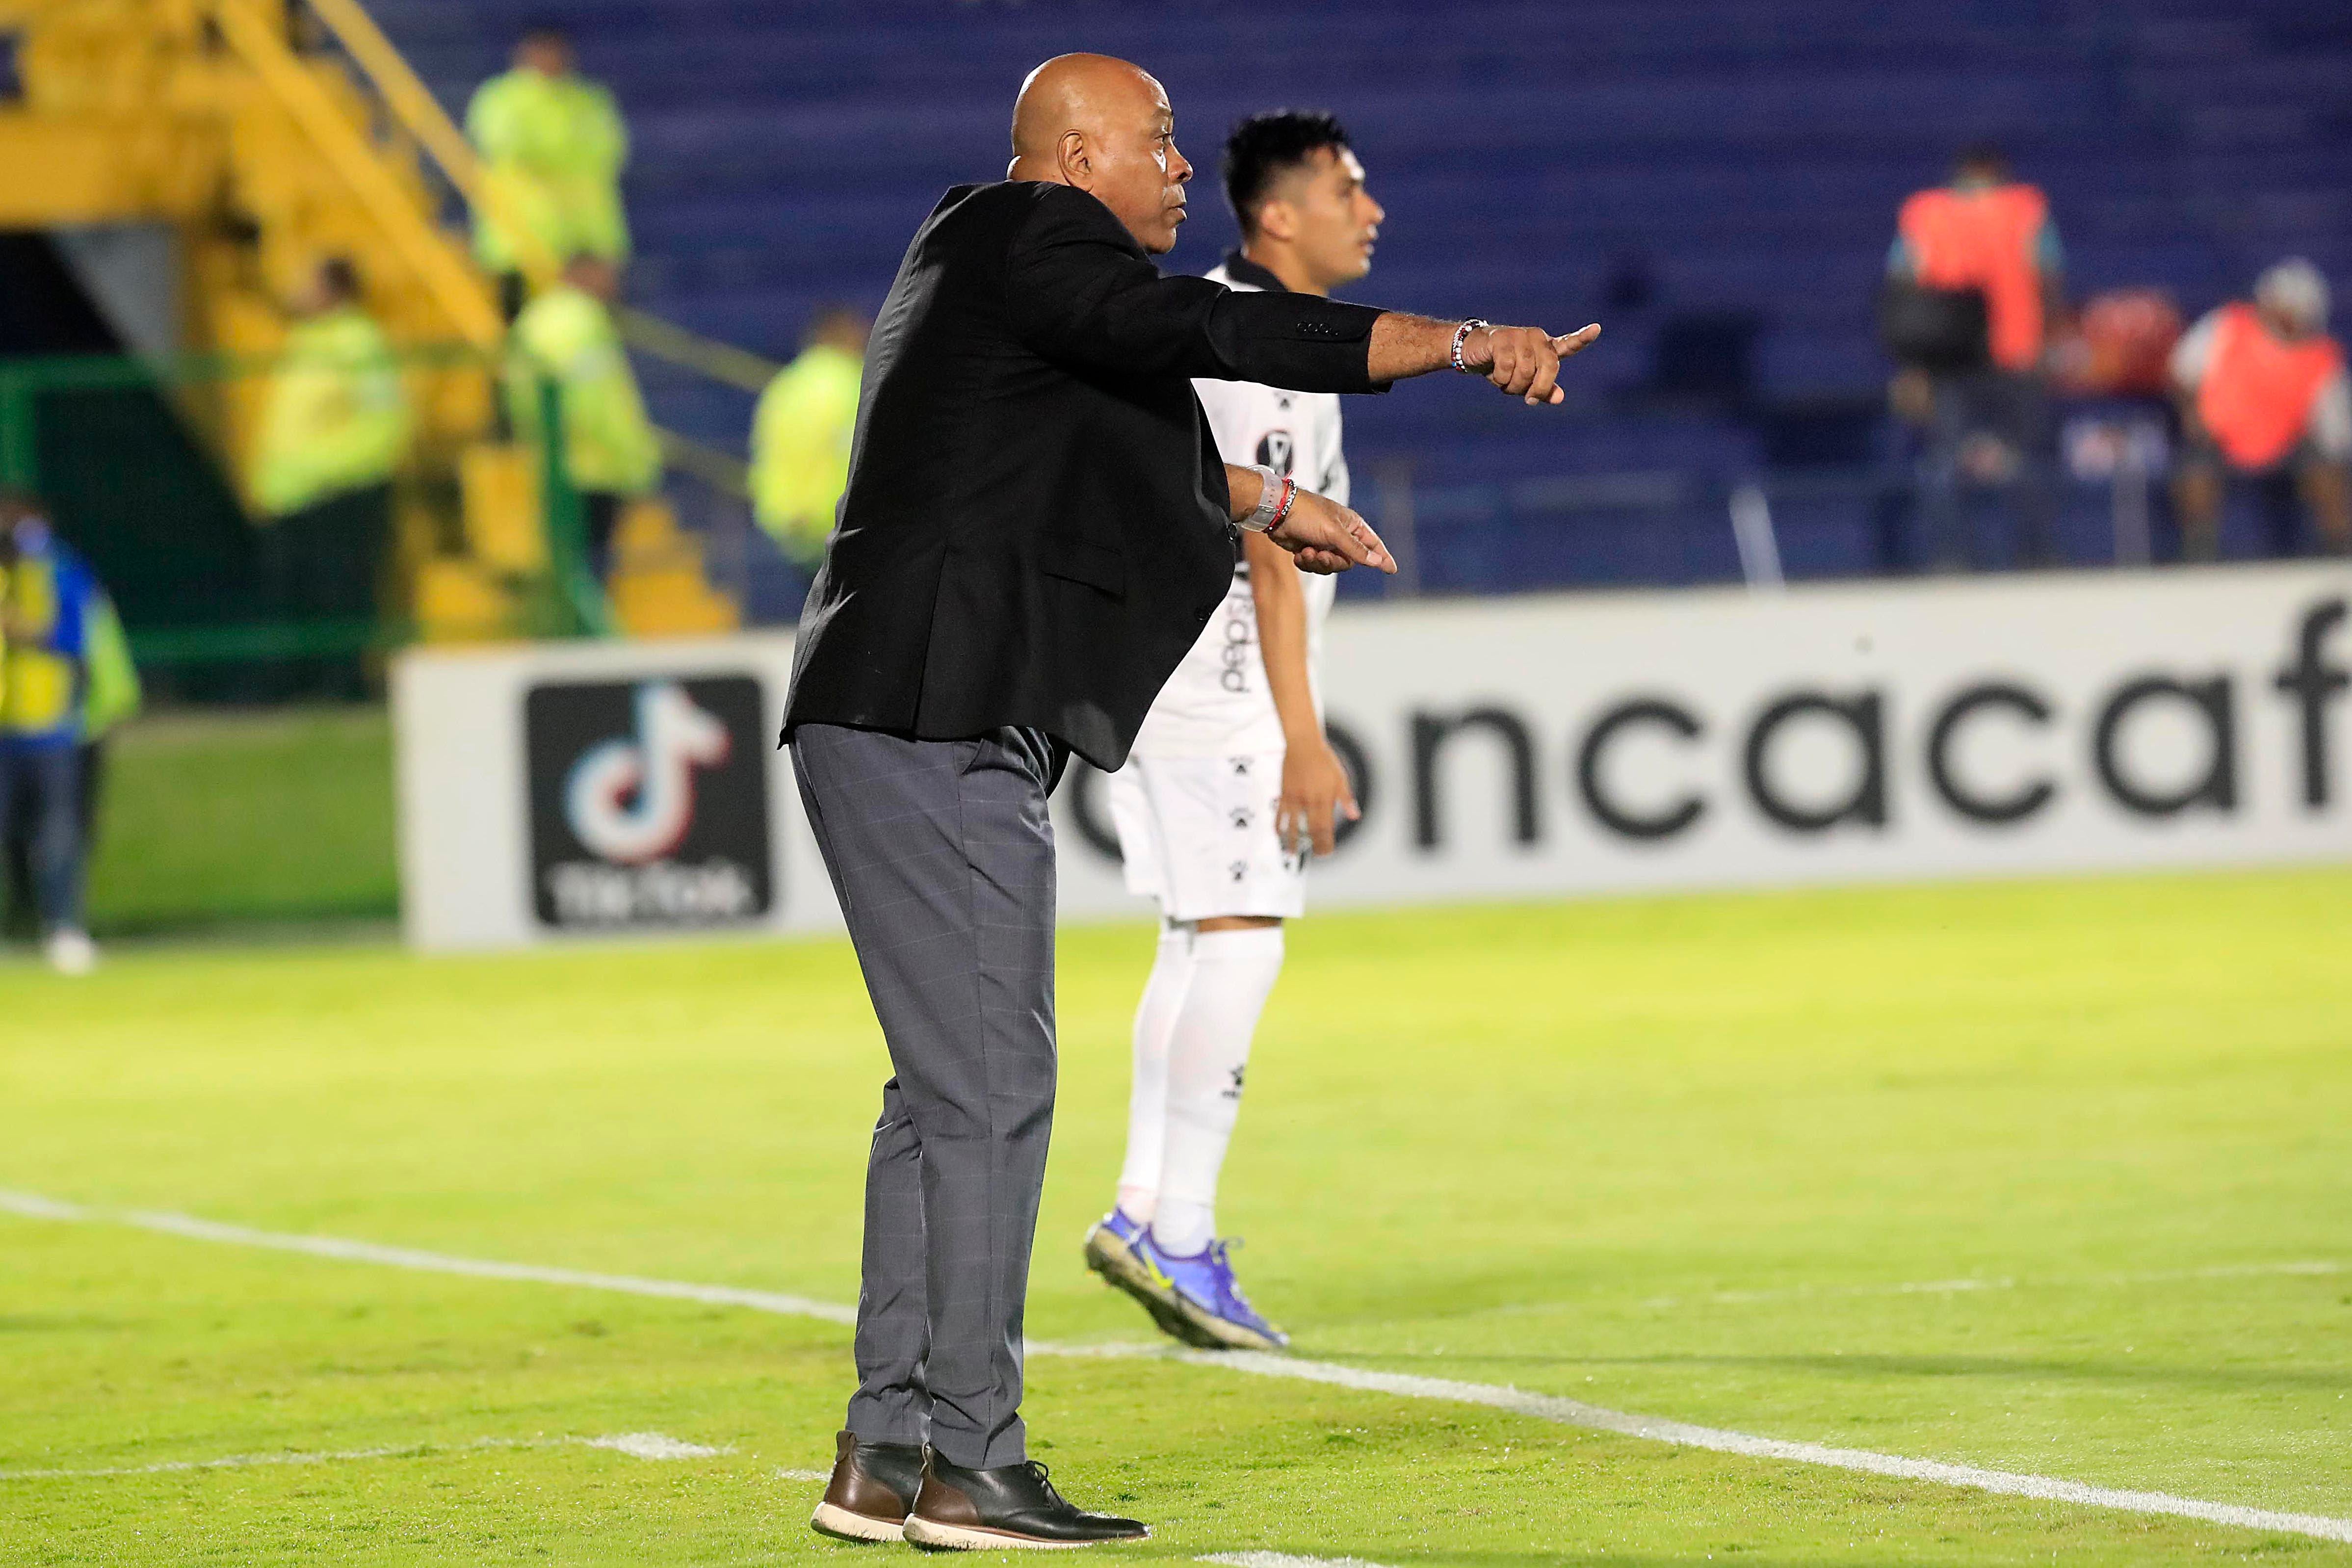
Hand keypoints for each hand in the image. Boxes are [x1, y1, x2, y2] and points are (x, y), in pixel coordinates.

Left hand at [1267, 487, 1395, 574]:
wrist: (1277, 512)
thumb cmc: (1307, 515)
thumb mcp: (1334, 532)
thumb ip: (1356, 549)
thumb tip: (1377, 561)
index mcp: (1352, 525)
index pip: (1373, 544)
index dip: (1382, 557)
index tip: (1392, 570)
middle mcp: (1340, 535)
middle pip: (1348, 562)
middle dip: (1333, 562)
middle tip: (1320, 555)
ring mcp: (1324, 543)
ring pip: (1330, 566)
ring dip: (1317, 562)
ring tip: (1305, 552)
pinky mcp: (1309, 549)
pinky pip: (1314, 566)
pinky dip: (1305, 562)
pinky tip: (1298, 553)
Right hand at [1277, 736, 1358, 857]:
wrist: (1302, 745)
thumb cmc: (1323, 759)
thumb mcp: (1340, 778)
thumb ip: (1346, 799)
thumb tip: (1355, 816)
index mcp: (1324, 798)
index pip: (1325, 827)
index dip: (1326, 842)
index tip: (1327, 852)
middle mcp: (1308, 801)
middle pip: (1309, 830)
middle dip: (1313, 845)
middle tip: (1315, 855)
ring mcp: (1294, 798)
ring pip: (1292, 825)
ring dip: (1292, 841)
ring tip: (1292, 852)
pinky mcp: (1284, 793)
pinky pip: (1280, 813)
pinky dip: (1279, 825)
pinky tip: (1278, 833)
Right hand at [1466, 323, 1601, 405]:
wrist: (1472, 352)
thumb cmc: (1501, 366)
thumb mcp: (1524, 381)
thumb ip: (1543, 389)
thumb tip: (1559, 398)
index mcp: (1545, 347)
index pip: (1567, 344)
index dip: (1582, 338)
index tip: (1597, 329)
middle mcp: (1536, 337)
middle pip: (1549, 367)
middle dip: (1539, 388)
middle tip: (1529, 400)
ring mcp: (1519, 336)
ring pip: (1527, 371)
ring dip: (1514, 386)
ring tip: (1505, 383)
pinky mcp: (1502, 338)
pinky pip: (1508, 367)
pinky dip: (1501, 379)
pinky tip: (1494, 374)